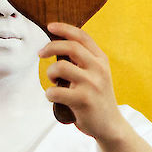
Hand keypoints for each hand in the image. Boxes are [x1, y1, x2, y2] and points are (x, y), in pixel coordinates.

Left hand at [39, 22, 124, 139]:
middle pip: (70, 47)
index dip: (64, 28)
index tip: (50, 26)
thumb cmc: (96, 97)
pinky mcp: (83, 100)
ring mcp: (92, 84)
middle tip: (41, 53)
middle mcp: (98, 69)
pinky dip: (49, 93)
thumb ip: (83, 60)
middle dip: (51, 47)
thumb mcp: (96, 74)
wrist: (110, 125)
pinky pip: (56, 91)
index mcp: (101, 60)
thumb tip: (56, 44)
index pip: (82, 36)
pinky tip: (54, 97)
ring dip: (50, 73)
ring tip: (53, 81)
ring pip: (61, 67)